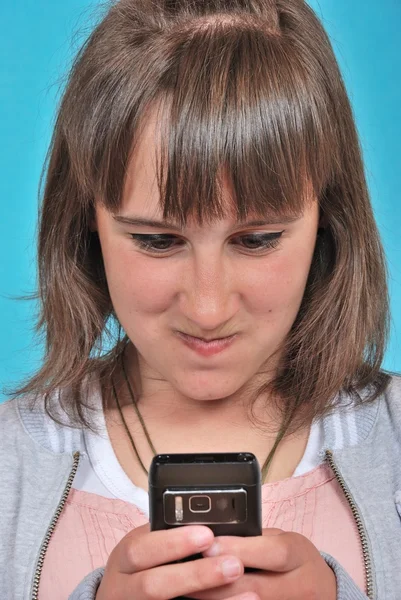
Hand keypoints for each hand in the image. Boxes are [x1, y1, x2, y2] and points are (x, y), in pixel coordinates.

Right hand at [96, 523, 256, 599]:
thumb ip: (167, 535)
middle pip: (154, 585)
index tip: (207, 534)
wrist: (124, 597)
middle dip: (195, 575)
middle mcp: (124, 588)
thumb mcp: (145, 545)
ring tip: (248, 590)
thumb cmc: (142, 563)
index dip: (173, 543)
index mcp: (124, 559)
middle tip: (233, 564)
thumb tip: (211, 522)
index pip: (141, 549)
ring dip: (210, 599)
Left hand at [187, 528, 336, 599]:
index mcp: (299, 554)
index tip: (208, 546)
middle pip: (256, 587)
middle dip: (217, 580)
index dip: (239, 549)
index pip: (271, 552)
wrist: (323, 591)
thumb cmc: (293, 560)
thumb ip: (254, 540)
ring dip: (216, 599)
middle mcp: (301, 586)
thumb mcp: (282, 541)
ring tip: (188, 590)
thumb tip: (214, 536)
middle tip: (186, 572)